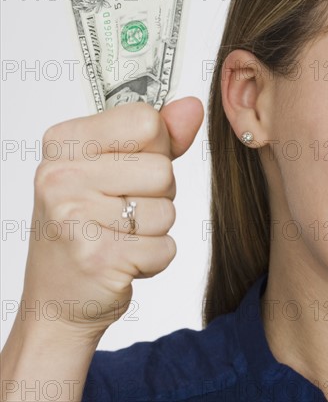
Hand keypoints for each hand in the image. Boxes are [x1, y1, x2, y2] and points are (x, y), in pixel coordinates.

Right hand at [19, 97, 203, 339]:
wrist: (59, 297)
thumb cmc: (88, 226)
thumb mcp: (116, 168)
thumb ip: (159, 136)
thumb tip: (193, 106)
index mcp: (65, 142)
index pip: (146, 121)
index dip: (154, 149)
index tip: (127, 169)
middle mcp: (61, 176)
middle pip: (163, 170)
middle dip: (157, 196)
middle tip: (120, 213)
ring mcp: (75, 217)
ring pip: (167, 211)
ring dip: (155, 230)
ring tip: (119, 236)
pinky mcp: (98, 258)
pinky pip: (165, 247)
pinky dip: (153, 259)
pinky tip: (122, 260)